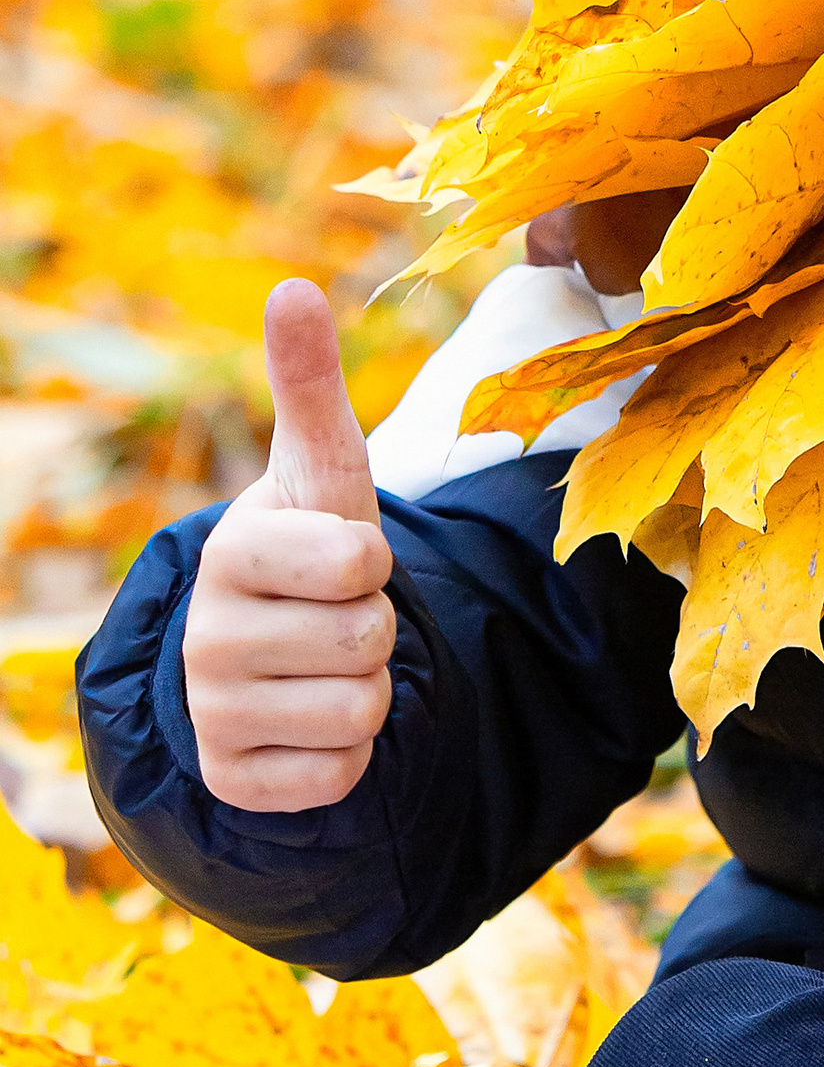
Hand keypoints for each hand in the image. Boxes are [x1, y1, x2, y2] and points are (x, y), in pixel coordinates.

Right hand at [183, 282, 394, 810]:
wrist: (269, 644)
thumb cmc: (309, 545)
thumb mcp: (322, 470)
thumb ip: (311, 384)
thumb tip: (293, 287)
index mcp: (233, 551)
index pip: (361, 560)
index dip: (373, 561)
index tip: (340, 558)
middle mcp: (207, 635)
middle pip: (370, 641)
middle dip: (374, 629)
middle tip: (334, 616)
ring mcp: (214, 712)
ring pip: (362, 710)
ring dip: (365, 691)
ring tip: (323, 665)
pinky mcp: (237, 780)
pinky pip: (340, 774)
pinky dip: (346, 753)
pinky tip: (307, 721)